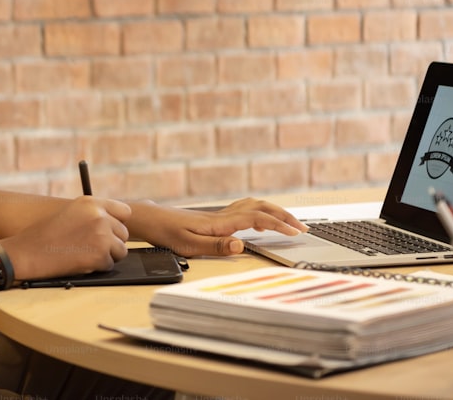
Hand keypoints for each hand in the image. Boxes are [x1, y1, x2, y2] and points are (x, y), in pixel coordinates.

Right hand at [0, 196, 130, 280]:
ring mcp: (102, 235)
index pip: (124, 211)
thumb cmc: (44, 235)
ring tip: (83, 254)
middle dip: (111, 242)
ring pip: (120, 250)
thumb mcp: (70, 213)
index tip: (109, 231)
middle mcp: (100, 215)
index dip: (117, 223)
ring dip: (106, 256)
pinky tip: (79, 262)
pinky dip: (97, 268)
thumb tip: (115, 225)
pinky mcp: (100, 255)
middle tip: (89, 247)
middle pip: (123, 233)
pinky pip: (109, 265)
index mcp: (91, 202)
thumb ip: (92, 215)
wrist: (26, 253)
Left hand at [128, 198, 307, 257]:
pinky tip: (261, 220)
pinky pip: (244, 208)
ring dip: (274, 211)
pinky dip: (260, 211)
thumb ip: (215, 246)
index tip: (296, 232)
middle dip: (284, 216)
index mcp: (221, 222)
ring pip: (254, 205)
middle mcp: (223, 215)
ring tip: (290, 222)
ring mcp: (219, 214)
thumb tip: (241, 246)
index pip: (257, 219)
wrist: (149, 219)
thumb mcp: (188, 245)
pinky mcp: (215, 216)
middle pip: (260, 208)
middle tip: (303, 227)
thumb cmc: (166, 233)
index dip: (279, 224)